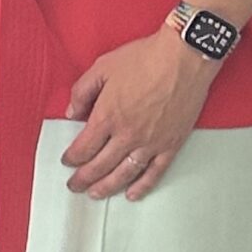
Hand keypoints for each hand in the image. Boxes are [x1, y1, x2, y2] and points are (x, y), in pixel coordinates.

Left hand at [61, 28, 217, 199]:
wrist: (184, 57)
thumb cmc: (144, 58)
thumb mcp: (102, 67)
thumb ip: (81, 92)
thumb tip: (71, 113)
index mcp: (107, 115)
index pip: (84, 147)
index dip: (72, 157)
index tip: (67, 161)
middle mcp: (127, 134)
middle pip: (100, 165)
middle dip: (84, 178)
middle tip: (75, 185)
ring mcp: (151, 142)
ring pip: (124, 174)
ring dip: (107, 187)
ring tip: (95, 194)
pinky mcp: (171, 144)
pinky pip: (155, 172)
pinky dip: (142, 186)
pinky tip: (131, 194)